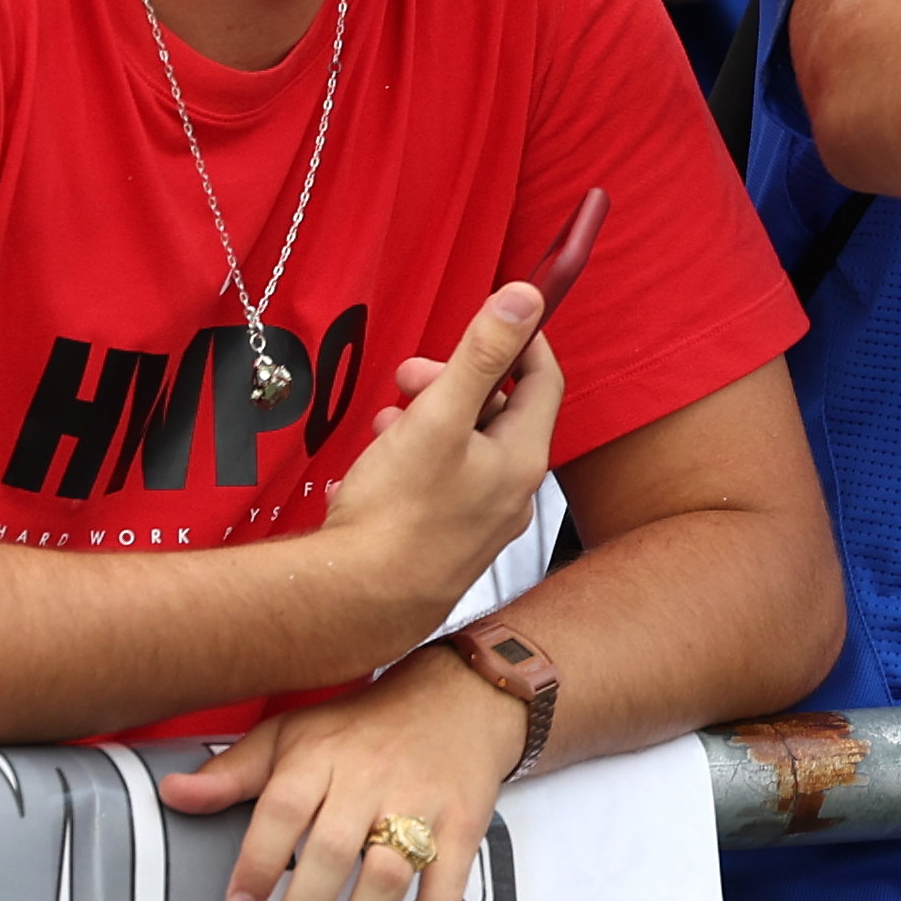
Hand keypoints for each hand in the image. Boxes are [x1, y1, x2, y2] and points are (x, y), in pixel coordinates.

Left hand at [159, 646, 519, 900]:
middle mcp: (371, 779)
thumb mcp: (292, 733)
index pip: (283, 809)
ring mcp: (422, 805)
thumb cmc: (363, 725)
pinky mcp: (463, 829)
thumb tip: (172, 794)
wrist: (458, 699)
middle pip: (332, 853)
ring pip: (388, 877)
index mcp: (322, 755)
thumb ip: (234, 772)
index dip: (257, 862)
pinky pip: (444, 891)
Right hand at [308, 275, 574, 652]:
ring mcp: (482, 522)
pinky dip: (417, 456)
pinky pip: (444, 481)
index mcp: (522, 459)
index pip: (544, 381)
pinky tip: (381, 460)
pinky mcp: (447, 543)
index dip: (522, 341)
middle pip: (499, 413)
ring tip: (388, 418)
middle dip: (454, 381)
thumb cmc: (396, 516)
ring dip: (430, 418)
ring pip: (466, 446)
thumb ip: (482, 354)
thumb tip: (525, 299)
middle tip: (410, 376)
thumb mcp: (438, 417)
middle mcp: (512, 494)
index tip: (495, 317)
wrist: (357, 601)